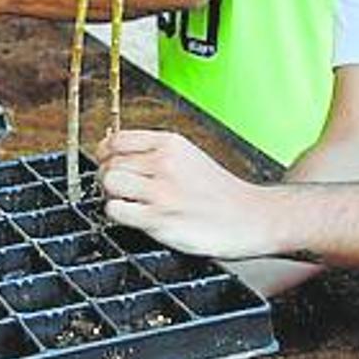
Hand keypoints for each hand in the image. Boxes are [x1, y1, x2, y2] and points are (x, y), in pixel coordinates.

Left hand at [96, 130, 276, 258]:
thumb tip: (116, 153)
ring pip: (109, 183)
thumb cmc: (221, 192)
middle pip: (109, 163)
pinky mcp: (159, 219)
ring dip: (111, 195)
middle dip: (107, 177)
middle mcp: (164, 163)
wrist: (252, 218)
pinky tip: (135, 217)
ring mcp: (161, 191)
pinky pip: (116, 211)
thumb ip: (156, 152)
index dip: (105, 153)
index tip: (107, 162)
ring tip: (127, 202)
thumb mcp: (190, 157)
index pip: (117, 140)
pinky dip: (118, 215)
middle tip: (120, 189)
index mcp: (171, 144)